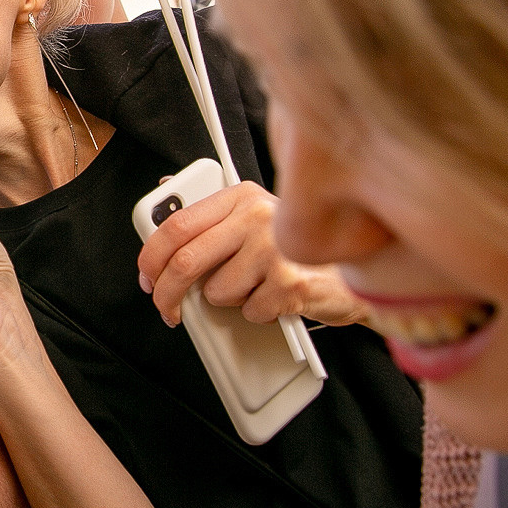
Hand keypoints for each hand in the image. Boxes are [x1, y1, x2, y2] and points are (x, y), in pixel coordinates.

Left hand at [135, 181, 366, 326]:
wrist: (359, 271)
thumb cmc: (300, 247)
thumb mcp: (257, 217)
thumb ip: (215, 214)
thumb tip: (163, 194)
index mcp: (241, 196)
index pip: (177, 225)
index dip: (152, 256)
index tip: (147, 276)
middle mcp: (257, 217)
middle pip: (185, 262)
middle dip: (167, 293)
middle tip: (167, 308)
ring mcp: (276, 249)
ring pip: (218, 292)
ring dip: (229, 301)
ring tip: (256, 288)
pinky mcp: (291, 283)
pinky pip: (250, 311)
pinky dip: (258, 313)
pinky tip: (278, 297)